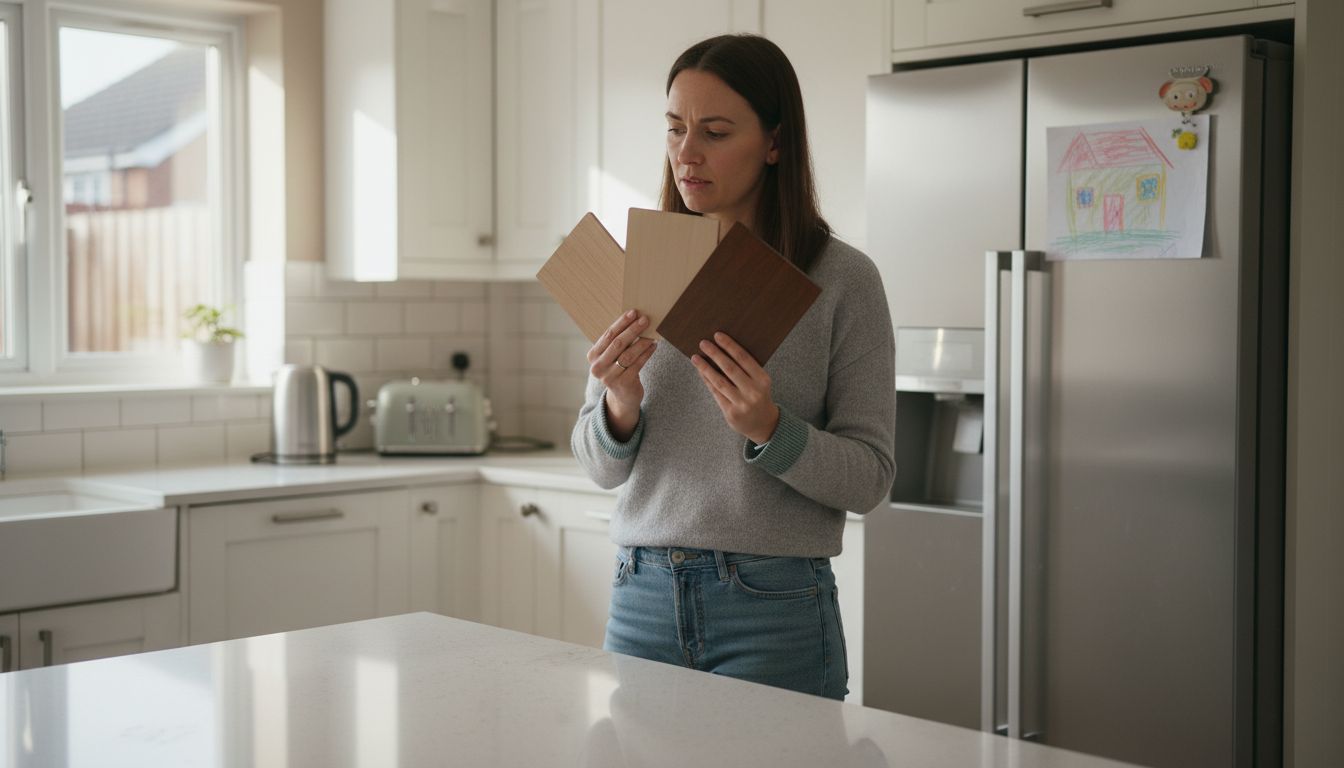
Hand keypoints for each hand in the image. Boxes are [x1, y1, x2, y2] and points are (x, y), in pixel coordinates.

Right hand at [588, 310, 655, 438]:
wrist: (623, 396)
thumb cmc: (619, 368)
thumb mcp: (613, 356)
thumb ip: (618, 341)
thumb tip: (635, 319)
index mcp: (592, 356)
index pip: (608, 335)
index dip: (621, 323)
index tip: (633, 312)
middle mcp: (597, 367)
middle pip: (617, 344)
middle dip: (632, 330)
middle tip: (645, 320)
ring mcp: (609, 377)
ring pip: (628, 355)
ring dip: (642, 342)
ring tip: (652, 334)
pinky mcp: (623, 384)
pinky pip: (637, 365)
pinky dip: (646, 354)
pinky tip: (653, 346)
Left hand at [691, 332, 779, 444]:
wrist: (764, 424)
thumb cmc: (759, 396)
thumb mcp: (760, 382)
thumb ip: (746, 369)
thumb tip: (722, 349)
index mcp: (763, 380)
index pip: (744, 358)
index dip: (729, 346)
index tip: (717, 335)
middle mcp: (753, 392)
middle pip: (730, 368)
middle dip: (715, 354)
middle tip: (703, 343)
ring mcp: (742, 404)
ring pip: (719, 382)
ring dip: (705, 368)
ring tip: (695, 357)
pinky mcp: (731, 413)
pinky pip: (716, 393)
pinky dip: (707, 381)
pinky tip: (700, 372)